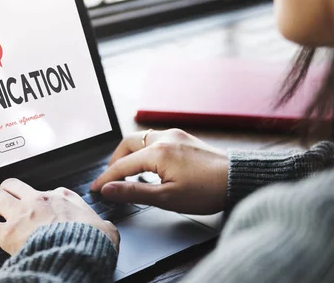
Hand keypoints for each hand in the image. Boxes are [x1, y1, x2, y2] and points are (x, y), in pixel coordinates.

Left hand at [0, 178, 119, 254]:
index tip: (41, 209)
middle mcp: (40, 200)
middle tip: (7, 205)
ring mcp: (22, 214)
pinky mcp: (9, 233)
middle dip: (7, 192)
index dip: (42, 200)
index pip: (48, 191)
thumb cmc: (92, 242)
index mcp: (63, 197)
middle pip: (14, 184)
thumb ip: (103, 225)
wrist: (79, 253)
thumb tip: (107, 230)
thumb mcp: (106, 229)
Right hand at [90, 129, 227, 214]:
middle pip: (127, 143)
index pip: (122, 165)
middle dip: (115, 160)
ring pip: (141, 139)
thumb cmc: (207, 191)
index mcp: (158, 152)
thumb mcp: (167, 198)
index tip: (96, 189)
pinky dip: (145, 150)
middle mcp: (164, 137)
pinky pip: (155, 139)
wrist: (237, 179)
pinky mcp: (183, 138)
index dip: (106, 178)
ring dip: (130, 154)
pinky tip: (149, 166)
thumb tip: (109, 189)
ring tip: (128, 174)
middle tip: (111, 179)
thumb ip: (134, 192)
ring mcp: (175, 135)